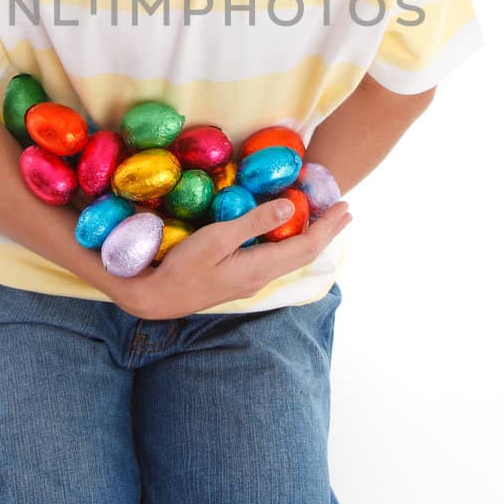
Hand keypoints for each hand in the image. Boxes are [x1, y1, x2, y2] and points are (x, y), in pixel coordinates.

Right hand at [113, 197, 352, 319]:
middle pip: (305, 254)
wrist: (158, 297)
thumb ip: (253, 221)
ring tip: (324, 221)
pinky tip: (287, 234)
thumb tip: (290, 207)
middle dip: (327, 232)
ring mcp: (251, 280)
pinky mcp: (240, 278)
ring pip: (292, 257)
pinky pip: (278, 258)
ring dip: (312, 237)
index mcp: (261, 267)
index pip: (306, 246)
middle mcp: (262, 277)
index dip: (328, 227)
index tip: (345, 206)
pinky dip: (292, 242)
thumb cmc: (182, 265)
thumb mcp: (216, 238)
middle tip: (345, 211)